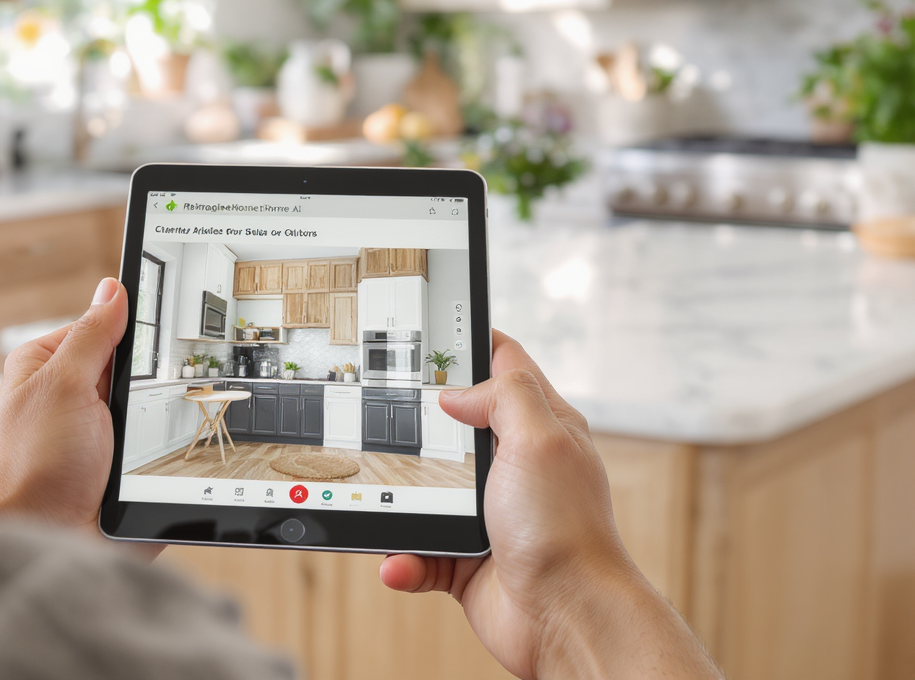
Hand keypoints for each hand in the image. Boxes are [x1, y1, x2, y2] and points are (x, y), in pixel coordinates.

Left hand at [0, 279, 161, 560]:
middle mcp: (77, 397)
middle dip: (155, 374)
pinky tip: (178, 449)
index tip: (170, 308)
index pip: (103, 325)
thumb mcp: (63, 384)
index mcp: (50, 367)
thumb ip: (92, 335)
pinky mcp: (129, 469)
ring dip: (166, 417)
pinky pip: (165, 447)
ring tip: (165, 426)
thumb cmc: (33, 466)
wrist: (46, 542)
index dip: (134, 321)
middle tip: (172, 375)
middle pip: (136, 366)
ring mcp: (104, 435)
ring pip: (156, 406)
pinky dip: (173, 448)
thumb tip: (113, 289)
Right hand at [380, 331, 720, 678]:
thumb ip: (504, 397)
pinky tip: (400, 559)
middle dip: (418, 423)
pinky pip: (418, 548)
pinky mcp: (465, 557)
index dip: (469, 345)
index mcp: (541, 428)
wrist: (565, 618)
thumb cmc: (565, 532)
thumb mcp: (541, 439)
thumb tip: (458, 391)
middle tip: (384, 412)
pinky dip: (404, 556)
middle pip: (453, 426)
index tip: (430, 333)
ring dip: (400, 500)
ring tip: (384, 500)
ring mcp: (488, 513)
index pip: (504, 367)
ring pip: (426, 488)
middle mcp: (514, 467)